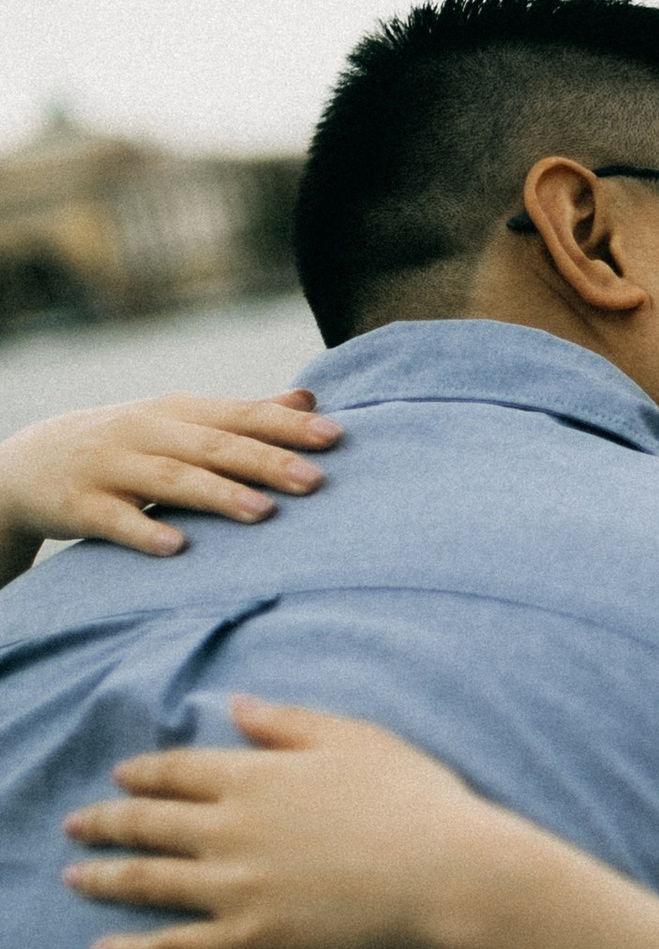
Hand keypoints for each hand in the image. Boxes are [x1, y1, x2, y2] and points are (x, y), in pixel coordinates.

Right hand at [0, 390, 338, 562]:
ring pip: (170, 480)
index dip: (286, 427)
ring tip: (263, 512)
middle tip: (315, 480)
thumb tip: (310, 401)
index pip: (240, 416)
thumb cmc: (128, 444)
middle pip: (213, 446)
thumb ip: (243, 415)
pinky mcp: (82, 505)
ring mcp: (112, 468)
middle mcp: (147, 433)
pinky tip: (177, 547)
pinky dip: (145, 531)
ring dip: (217, 495)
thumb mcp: (180, 422)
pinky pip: (116, 519)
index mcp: (178, 412)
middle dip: (265, 461)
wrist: (28, 464)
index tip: (337, 438)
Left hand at [64, 698, 498, 948]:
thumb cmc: (416, 802)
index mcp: (253, 775)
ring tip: (73, 877)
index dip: (142, 772)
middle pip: (146, 823)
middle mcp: (229, 829)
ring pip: (146, 882)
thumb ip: (287, 723)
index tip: (121, 776)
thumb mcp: (355, 739)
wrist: (448, 877)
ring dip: (102, 878)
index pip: (176, 770)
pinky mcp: (251, 939)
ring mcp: (235, 887)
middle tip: (75, 826)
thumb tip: (235, 706)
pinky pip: (176, 948)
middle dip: (104, 823)